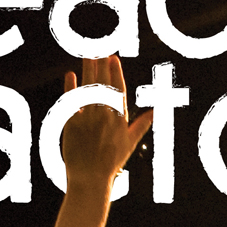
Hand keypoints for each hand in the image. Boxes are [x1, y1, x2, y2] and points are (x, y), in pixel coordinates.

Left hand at [60, 56, 151, 188]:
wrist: (90, 178)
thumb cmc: (111, 162)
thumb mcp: (130, 143)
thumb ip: (142, 125)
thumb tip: (156, 112)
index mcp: (119, 119)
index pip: (118, 90)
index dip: (115, 72)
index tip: (113, 57)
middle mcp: (104, 116)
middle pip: (102, 85)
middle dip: (101, 65)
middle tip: (99, 48)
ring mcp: (88, 119)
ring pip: (88, 89)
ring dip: (88, 70)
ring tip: (87, 55)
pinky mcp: (72, 125)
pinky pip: (71, 103)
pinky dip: (70, 88)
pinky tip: (70, 75)